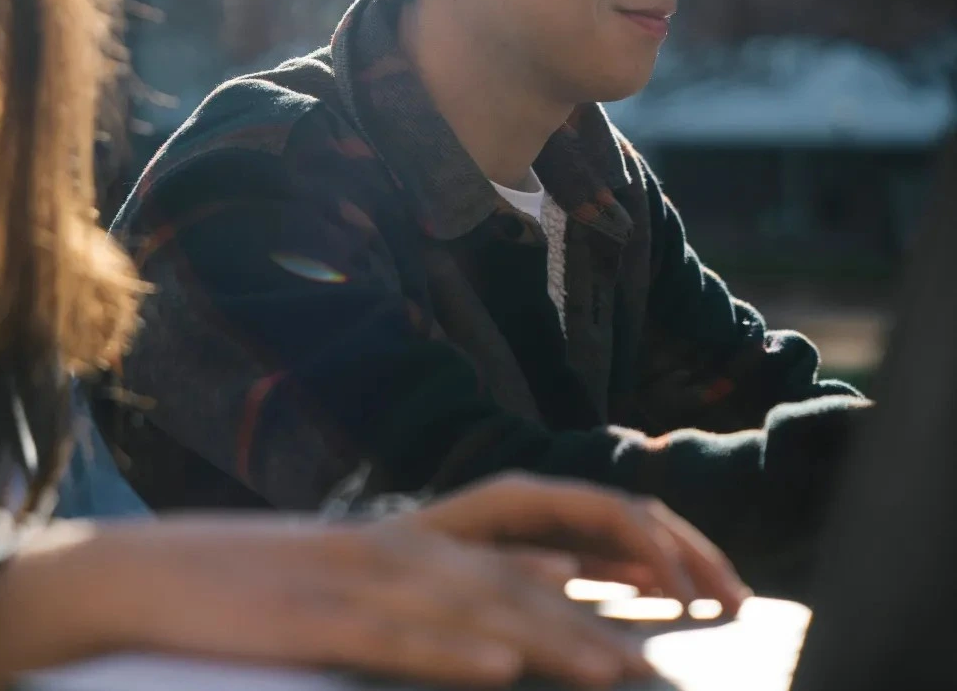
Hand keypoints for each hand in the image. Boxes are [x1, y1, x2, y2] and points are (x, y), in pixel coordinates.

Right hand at [0, 513, 653, 689]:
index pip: (513, 550)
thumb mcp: (346, 577)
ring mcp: (348, 580)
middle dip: (588, 625)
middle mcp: (386, 547)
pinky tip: (497, 668)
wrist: (143, 574)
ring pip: (463, 610)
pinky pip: (390, 639)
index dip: (588, 577)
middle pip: (506, 584)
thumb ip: (432, 580)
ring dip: (544, 640)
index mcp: (398, 537)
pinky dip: (448, 652)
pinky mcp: (308, 619)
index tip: (648, 613)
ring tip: (616, 670)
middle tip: (657, 667)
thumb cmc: (246, 585)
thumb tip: (530, 590)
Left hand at [408, 473, 749, 610]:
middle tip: (737, 602)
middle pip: (636, 515)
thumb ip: (508, 563)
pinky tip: (669, 601)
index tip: (689, 602)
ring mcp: (548, 519)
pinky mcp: (545, 544)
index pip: (614, 512)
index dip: (659, 552)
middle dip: (690, 554)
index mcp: (525, 495)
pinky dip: (647, 573)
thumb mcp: (448, 564)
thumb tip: (572, 573)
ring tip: (722, 603)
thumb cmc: (398, 560)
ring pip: (631, 532)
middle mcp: (543, 499)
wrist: (359, 562)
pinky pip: (608, 553)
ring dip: (679, 562)